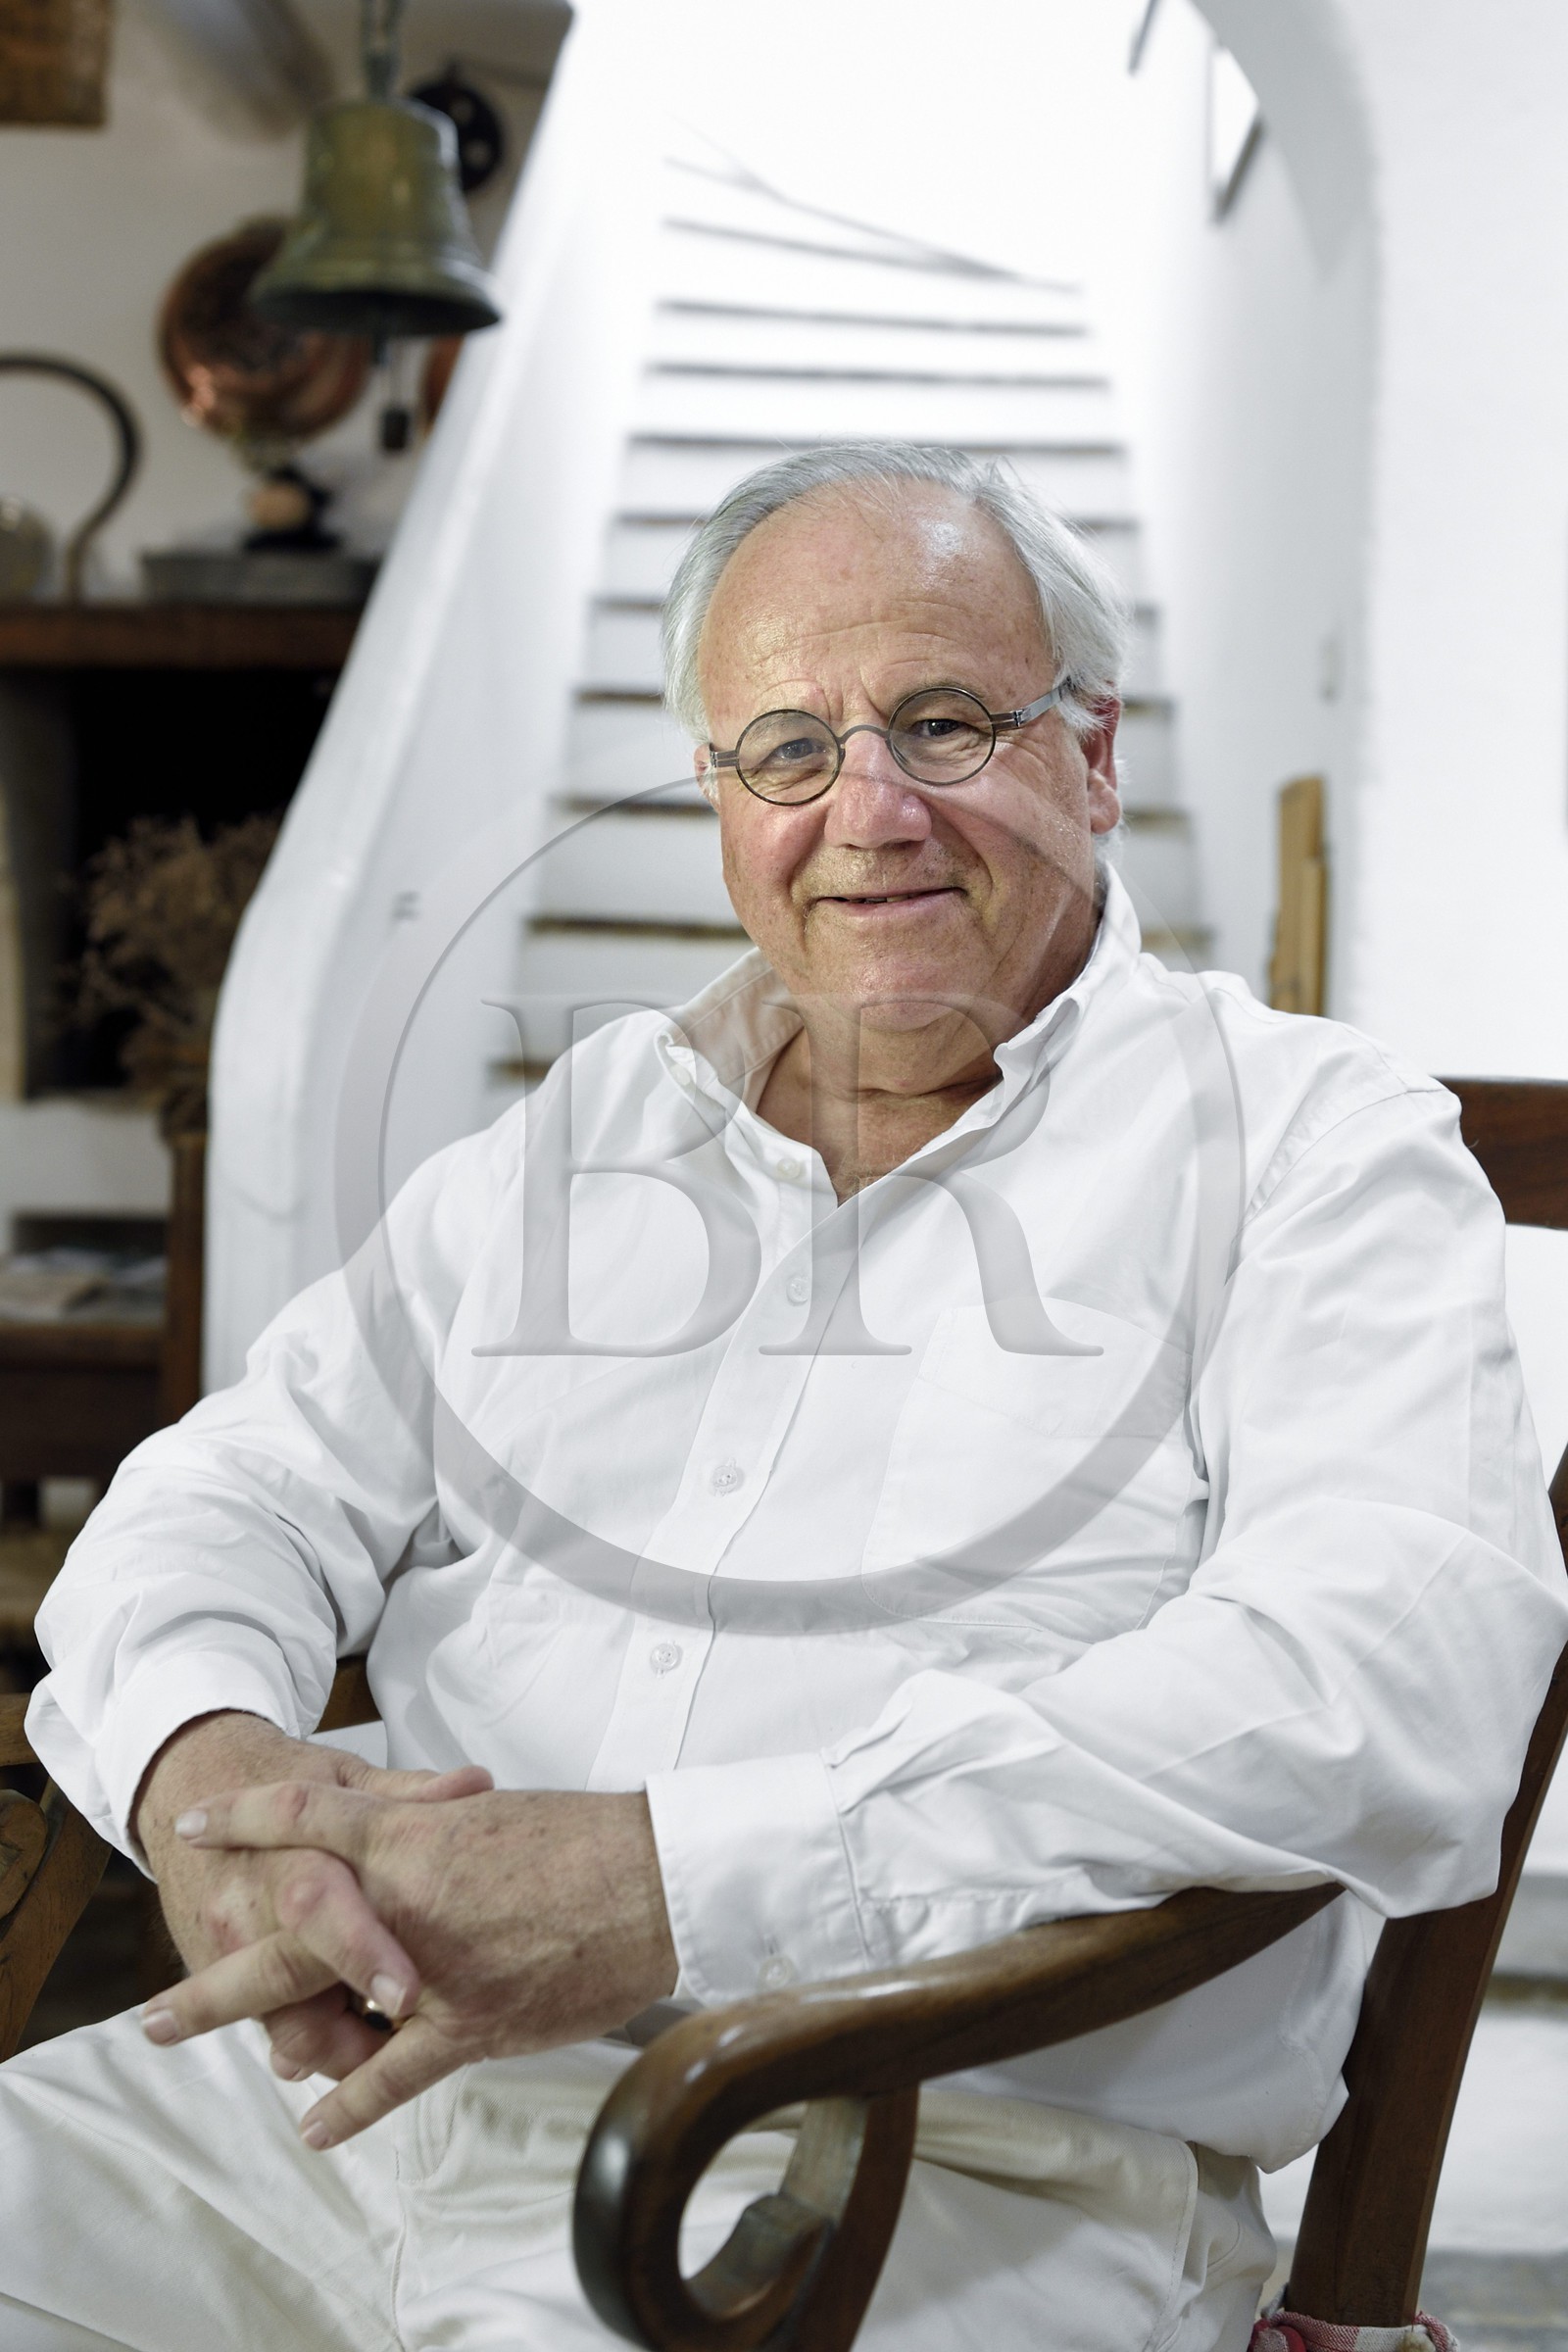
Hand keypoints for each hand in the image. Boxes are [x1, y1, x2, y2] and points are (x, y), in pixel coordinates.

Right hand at [135, 1711, 491, 2082]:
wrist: (192, 1776)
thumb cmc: (287, 1776)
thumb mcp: (346, 1776)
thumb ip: (410, 1794)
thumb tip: (478, 1785)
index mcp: (291, 1854)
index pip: (321, 1909)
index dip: (363, 1955)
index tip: (409, 1995)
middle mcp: (250, 1907)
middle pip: (288, 1990)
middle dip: (347, 2039)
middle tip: (408, 2055)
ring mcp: (228, 1947)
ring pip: (283, 2029)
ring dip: (343, 2051)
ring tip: (398, 2045)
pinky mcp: (221, 1974)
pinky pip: (273, 2030)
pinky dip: (318, 2042)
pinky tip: (357, 2036)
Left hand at [142, 1779, 678, 2148]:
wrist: (653, 1876)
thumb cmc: (589, 1839)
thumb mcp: (493, 1819)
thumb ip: (436, 1833)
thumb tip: (408, 1837)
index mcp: (410, 1833)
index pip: (305, 1816)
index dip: (244, 1818)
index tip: (196, 1825)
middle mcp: (401, 1901)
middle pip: (283, 1935)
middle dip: (214, 1981)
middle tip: (155, 2015)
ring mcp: (427, 1969)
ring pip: (324, 2014)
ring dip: (273, 2043)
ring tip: (242, 2080)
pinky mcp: (467, 2023)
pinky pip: (391, 2074)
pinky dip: (350, 2104)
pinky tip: (316, 2124)